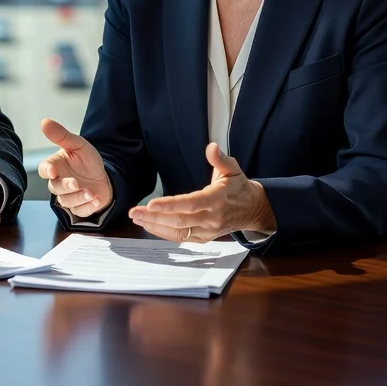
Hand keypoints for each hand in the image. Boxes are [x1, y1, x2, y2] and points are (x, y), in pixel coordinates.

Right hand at [38, 117, 112, 218]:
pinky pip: (79, 211)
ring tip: (91, 192)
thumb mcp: (78, 145)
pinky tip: (96, 199)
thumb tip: (45, 122)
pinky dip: (88, 207)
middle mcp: (58, 182)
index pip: (44, 169)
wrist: (104, 177)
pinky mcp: (78, 208)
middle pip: (55, 188)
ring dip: (79, 197)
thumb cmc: (87, 161)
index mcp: (56, 166)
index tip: (52, 171)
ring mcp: (67, 197)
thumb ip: (62, 135)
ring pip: (66, 201)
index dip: (46, 171)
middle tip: (76, 183)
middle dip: (66, 186)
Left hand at [128, 142, 275, 241]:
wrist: (253, 210)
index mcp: (216, 200)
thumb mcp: (233, 169)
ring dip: (155, 226)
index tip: (151, 204)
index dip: (170, 205)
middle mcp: (211, 218)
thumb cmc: (239, 187)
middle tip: (134, 212)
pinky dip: (163, 233)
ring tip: (136, 218)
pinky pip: (181, 238)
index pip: (191, 204)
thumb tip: (211, 147)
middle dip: (154, 217)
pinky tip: (149, 226)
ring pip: (178, 232)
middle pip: (179, 220)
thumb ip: (220, 159)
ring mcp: (207, 231)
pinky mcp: (204, 238)